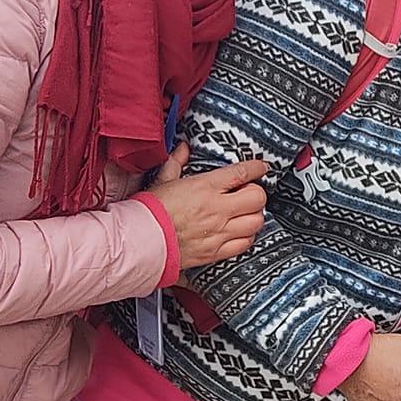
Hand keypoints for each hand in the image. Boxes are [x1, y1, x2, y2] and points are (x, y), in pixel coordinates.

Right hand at [139, 146, 268, 268]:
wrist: (139, 242)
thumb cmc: (149, 211)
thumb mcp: (163, 181)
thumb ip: (176, 163)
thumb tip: (183, 149)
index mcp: (205, 188)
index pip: (242, 173)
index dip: (257, 168)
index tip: (261, 167)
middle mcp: (217, 209)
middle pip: (257, 198)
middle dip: (257, 193)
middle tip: (249, 193)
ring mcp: (219, 232)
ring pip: (256, 222)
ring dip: (254, 216)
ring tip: (245, 213)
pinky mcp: (216, 251)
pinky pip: (245, 244)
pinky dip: (246, 237)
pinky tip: (238, 232)